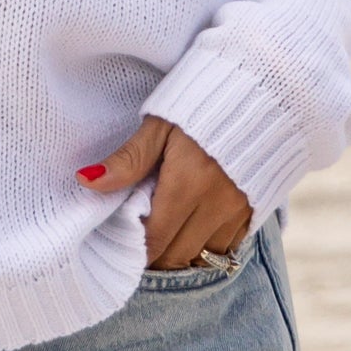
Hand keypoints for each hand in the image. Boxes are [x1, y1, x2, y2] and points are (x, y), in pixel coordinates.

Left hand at [77, 118, 252, 271]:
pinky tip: (193, 227)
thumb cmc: (202, 103)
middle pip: (176, 257)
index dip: (134, 248)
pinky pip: (227, 249)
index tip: (122, 238)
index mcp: (188, 184)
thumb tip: (87, 180)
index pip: (154, 241)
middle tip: (139, 235)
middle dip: (153, 254)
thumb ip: (128, 159)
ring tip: (167, 231)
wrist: (263, 92)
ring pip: (202, 258)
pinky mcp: (255, 212)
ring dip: (180, 253)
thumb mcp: (160, 126)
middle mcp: (216, 205)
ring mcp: (239, 212)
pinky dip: (206, 247)